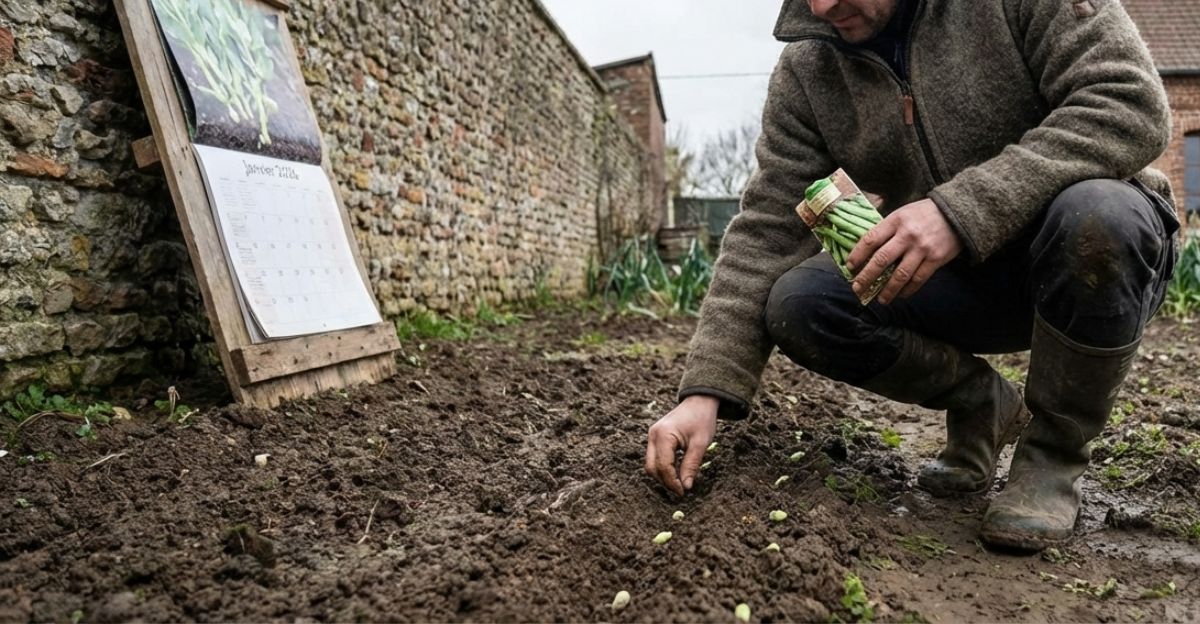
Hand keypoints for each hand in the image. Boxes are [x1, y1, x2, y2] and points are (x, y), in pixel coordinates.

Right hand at [645, 395, 718, 495]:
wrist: (699, 401)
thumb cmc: (701, 419)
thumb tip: (686, 486)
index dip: (672, 482)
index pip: (663, 466)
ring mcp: (652, 435)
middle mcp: (653, 435)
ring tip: (679, 483)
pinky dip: (663, 467)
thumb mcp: (700, 444)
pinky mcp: (655, 437)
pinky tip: (676, 473)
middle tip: (681, 490)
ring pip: (651, 464)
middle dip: (665, 481)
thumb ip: (691, 465)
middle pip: (652, 467)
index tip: (683, 492)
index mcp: (664, 435)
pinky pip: (654, 457)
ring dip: (663, 476)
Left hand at [844, 198, 961, 303]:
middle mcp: (907, 235)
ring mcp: (922, 248)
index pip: (870, 240)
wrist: (957, 213)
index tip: (849, 267)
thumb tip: (866, 251)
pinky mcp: (936, 259)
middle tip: (857, 289)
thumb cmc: (924, 214)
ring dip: (887, 290)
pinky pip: (918, 279)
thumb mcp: (902, 213)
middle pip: (881, 260)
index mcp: (895, 221)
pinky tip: (900, 295)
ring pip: (900, 275)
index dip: (857, 255)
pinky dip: (908, 290)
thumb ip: (887, 229)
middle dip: (866, 277)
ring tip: (880, 300)